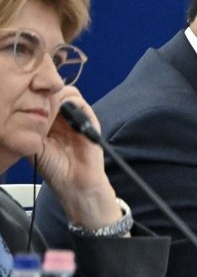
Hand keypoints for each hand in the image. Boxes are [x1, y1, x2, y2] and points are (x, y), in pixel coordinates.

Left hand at [31, 87, 120, 229]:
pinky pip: (81, 105)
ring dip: (58, 98)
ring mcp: (76, 119)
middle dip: (46, 94)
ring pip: (68, 94)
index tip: (26, 99)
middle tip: (38, 101)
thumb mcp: (36, 145)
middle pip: (55, 94)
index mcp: (47, 123)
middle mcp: (62, 119)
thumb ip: (33, 126)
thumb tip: (30, 106)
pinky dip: (72, 104)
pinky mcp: (90, 122)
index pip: (41, 100)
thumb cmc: (55, 169)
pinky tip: (63, 113)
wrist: (76, 183)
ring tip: (50, 108)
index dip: (34, 96)